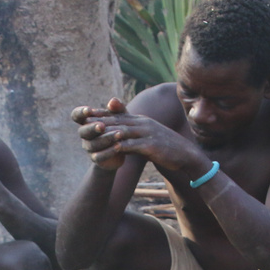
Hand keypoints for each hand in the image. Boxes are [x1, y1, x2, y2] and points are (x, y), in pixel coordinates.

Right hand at [72, 98, 127, 170]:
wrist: (124, 148)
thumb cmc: (119, 126)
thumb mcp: (121, 116)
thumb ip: (118, 108)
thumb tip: (112, 101)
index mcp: (87, 121)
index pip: (76, 115)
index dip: (80, 113)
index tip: (89, 110)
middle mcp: (85, 135)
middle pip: (83, 131)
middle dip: (92, 128)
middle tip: (102, 125)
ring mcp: (89, 147)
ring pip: (92, 144)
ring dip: (106, 139)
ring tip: (119, 134)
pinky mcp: (96, 159)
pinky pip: (99, 157)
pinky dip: (109, 151)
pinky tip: (119, 146)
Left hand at [80, 107, 207, 174]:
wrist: (186, 155)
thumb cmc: (166, 148)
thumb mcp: (149, 137)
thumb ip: (134, 133)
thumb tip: (120, 135)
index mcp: (141, 121)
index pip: (118, 115)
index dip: (102, 114)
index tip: (87, 115)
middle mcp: (143, 124)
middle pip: (117, 121)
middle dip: (100, 121)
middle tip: (84, 122)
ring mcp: (148, 134)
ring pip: (123, 132)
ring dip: (107, 134)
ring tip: (92, 136)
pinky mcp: (152, 145)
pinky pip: (133, 146)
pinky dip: (121, 147)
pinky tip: (110, 149)